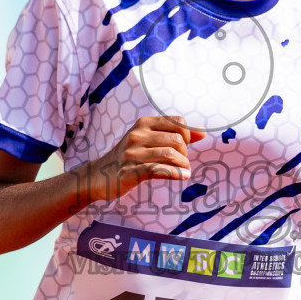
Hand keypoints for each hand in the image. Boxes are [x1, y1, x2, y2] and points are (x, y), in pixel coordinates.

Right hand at [80, 115, 203, 204]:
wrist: (98, 176)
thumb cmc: (129, 157)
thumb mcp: (149, 140)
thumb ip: (175, 134)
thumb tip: (202, 132)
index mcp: (144, 123)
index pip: (178, 122)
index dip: (188, 135)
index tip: (184, 147)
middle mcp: (138, 135)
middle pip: (177, 139)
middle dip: (185, 153)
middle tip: (181, 163)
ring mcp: (133, 153)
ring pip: (171, 154)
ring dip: (183, 165)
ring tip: (184, 171)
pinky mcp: (130, 171)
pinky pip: (160, 169)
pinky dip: (176, 174)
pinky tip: (182, 177)